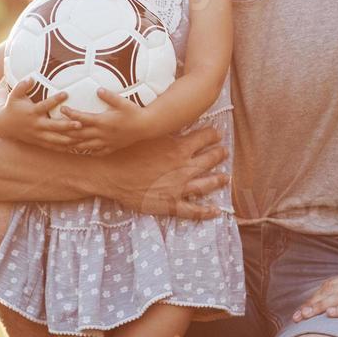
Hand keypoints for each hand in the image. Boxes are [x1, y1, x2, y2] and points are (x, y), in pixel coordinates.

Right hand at [0, 79, 79, 150]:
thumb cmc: (12, 107)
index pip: (45, 105)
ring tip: (83, 137)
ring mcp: (38, 135)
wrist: (4, 125)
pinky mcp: (39, 142)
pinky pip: (53, 146)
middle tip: (80, 123)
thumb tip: (31, 77)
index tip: (66, 93)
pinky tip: (76, 147)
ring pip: (55, 139)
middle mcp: (36, 125)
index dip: (55, 100)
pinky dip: (64, 147)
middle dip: (67, 126)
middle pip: (54, 126)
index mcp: (32, 112)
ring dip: (69, 139)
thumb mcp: (14, 95)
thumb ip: (22, 86)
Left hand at [60, 89, 149, 154]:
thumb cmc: (134, 112)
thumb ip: (109, 96)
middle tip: (54, 127)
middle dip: (65, 131)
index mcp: (103, 122)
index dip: (70, 114)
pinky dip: (87, 152)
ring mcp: (105, 142)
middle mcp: (101, 134)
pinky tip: (81, 151)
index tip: (62, 108)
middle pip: (78, 134)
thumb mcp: (122, 102)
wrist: (146, 127)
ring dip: (72, 144)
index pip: (82, 118)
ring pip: (84, 145)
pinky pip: (96, 152)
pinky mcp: (111, 147)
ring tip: (61, 142)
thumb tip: (98, 89)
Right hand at [107, 127, 229, 219]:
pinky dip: (206, 211)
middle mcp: (184, 167)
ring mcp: (179, 187)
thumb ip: (168, 133)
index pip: (204, 138)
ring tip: (226, 177)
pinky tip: (216, 211)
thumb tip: (179, 125)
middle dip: (218, 154)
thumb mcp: (150, 135)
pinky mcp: (171, 204)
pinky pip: (193, 210)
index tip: (216, 134)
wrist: (111, 173)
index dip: (212, 135)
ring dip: (218, 180)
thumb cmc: (127, 152)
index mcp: (179, 148)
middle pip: (209, 159)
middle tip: (224, 152)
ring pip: (206, 184)